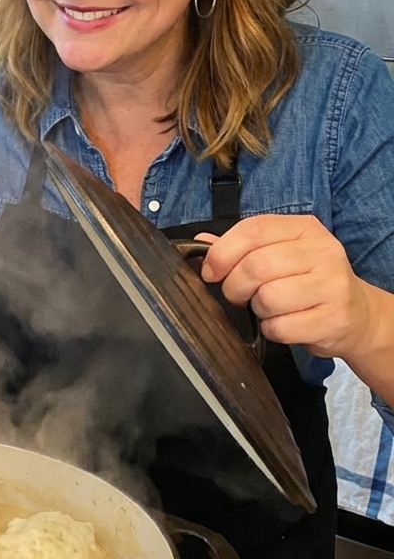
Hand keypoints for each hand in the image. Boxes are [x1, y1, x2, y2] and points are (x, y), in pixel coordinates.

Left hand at [197, 213, 370, 357]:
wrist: (358, 315)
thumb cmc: (308, 281)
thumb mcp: (279, 254)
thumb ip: (241, 247)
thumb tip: (201, 242)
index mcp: (305, 229)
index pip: (253, 230)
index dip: (222, 252)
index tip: (210, 271)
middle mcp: (323, 252)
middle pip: (256, 266)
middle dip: (234, 286)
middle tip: (238, 295)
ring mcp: (332, 285)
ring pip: (267, 298)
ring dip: (256, 309)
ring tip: (268, 308)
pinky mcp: (334, 319)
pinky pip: (280, 327)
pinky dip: (271, 330)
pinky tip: (284, 323)